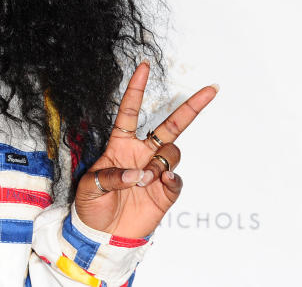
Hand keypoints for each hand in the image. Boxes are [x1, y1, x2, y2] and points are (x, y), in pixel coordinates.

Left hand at [73, 62, 217, 238]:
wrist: (103, 234)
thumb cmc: (92, 205)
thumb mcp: (90, 186)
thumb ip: (112, 176)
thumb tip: (137, 174)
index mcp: (120, 144)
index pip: (129, 111)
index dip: (136, 89)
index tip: (144, 66)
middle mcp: (142, 153)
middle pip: (171, 126)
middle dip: (191, 107)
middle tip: (211, 90)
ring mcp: (156, 171)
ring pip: (172, 153)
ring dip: (159, 163)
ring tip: (143, 180)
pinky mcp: (166, 192)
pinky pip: (177, 179)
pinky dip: (171, 179)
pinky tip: (161, 182)